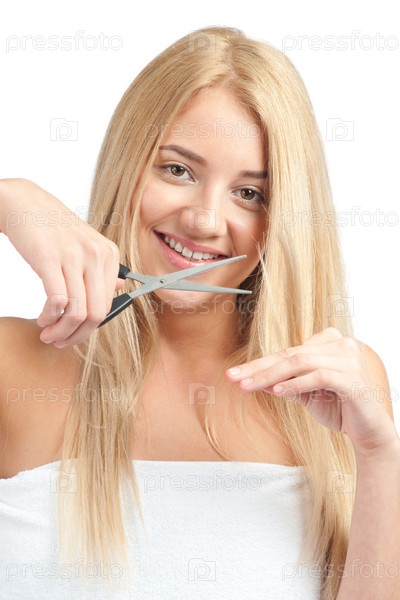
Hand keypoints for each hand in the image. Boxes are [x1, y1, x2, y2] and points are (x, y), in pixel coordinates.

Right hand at [0, 178, 123, 346]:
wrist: (25, 203)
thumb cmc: (53, 228)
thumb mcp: (85, 244)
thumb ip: (103, 268)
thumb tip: (120, 288)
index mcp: (109, 254)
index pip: (108, 305)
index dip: (91, 327)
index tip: (75, 334)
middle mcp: (96, 255)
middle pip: (96, 313)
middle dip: (77, 336)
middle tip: (59, 341)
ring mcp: (74, 256)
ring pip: (77, 312)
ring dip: (61, 331)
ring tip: (48, 334)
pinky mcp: (49, 258)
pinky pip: (57, 302)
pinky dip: (49, 318)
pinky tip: (42, 318)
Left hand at [226, 328, 397, 455]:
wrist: (370, 434)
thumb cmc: (339, 409)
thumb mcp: (307, 394)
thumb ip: (286, 382)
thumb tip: (257, 379)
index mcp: (330, 343)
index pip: (288, 351)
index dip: (260, 363)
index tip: (235, 375)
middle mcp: (341, 345)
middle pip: (291, 354)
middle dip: (259, 368)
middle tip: (234, 378)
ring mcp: (349, 360)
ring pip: (300, 362)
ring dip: (271, 376)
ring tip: (248, 387)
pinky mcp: (353, 379)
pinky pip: (319, 376)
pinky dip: (296, 384)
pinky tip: (277, 393)